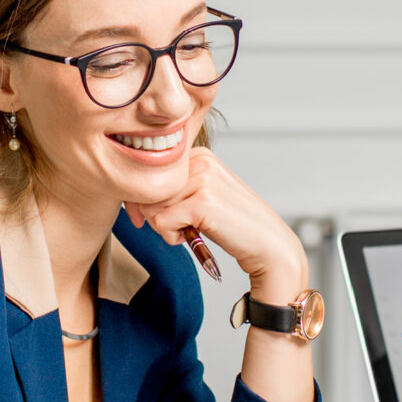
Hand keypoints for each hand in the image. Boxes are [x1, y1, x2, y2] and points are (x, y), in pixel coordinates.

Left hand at [124, 148, 308, 298]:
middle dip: (155, 215)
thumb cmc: (233, 225)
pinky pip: (161, 222)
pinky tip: (192, 237)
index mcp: (199, 155)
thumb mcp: (201, 197)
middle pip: (147, 189)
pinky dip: (171, 236)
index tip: (153, 217)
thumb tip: (133, 203)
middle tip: (179, 228)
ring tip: (190, 232)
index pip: (150, 174)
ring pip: (151, 206)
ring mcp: (202, 180)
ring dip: (164, 228)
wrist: (268, 245)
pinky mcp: (202, 203)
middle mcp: (200, 162)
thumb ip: (172, 192)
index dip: (146, 200)